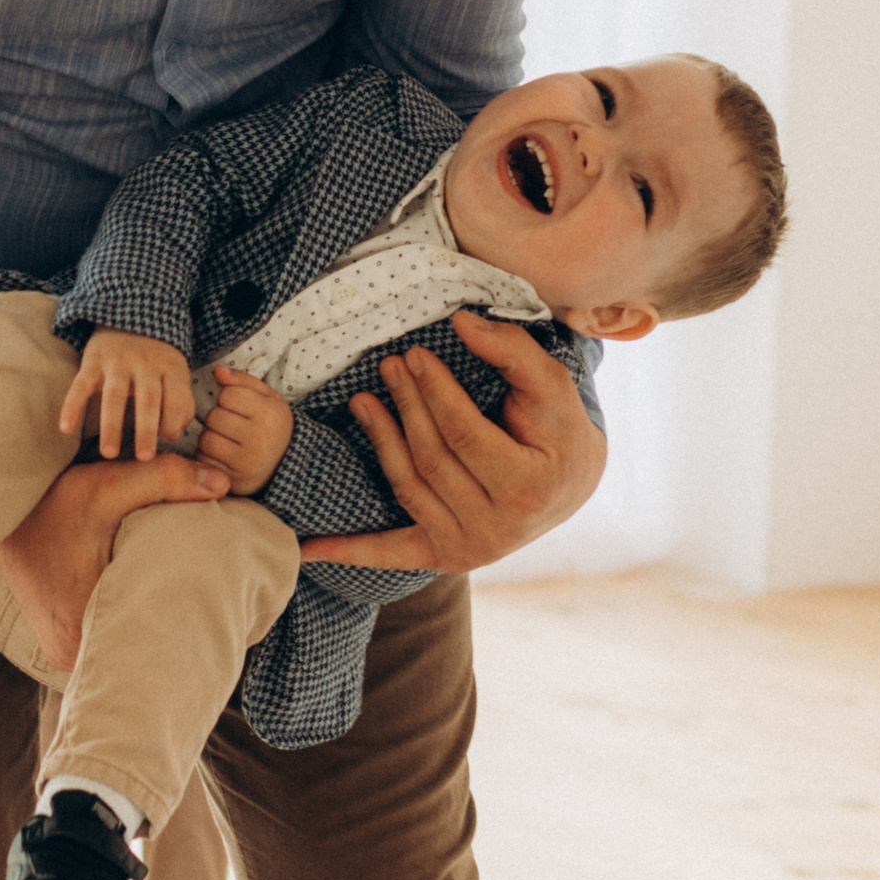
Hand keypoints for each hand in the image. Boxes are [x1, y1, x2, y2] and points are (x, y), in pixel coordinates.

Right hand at [0, 456, 230, 670]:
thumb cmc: (46, 505)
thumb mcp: (104, 486)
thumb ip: (163, 481)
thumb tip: (222, 482)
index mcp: (82, 634)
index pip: (156, 637)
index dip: (189, 610)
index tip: (214, 591)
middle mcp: (71, 658)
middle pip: (144, 644)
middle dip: (174, 614)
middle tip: (207, 588)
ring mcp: (67, 655)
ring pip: (128, 639)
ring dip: (150, 613)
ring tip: (176, 588)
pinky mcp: (66, 642)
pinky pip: (111, 635)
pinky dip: (131, 613)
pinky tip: (149, 591)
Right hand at [59, 327, 196, 461]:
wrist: (129, 313)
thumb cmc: (156, 356)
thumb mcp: (175, 371)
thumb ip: (182, 402)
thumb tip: (173, 434)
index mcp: (170, 366)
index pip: (177, 397)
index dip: (173, 420)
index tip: (167, 439)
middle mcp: (145, 363)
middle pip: (148, 400)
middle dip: (147, 430)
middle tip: (144, 458)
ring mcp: (117, 361)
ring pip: (114, 396)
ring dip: (112, 426)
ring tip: (109, 454)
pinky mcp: (92, 360)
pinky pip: (80, 386)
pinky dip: (72, 406)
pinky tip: (65, 429)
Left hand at [196, 366, 292, 496]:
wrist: (287, 464)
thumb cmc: (272, 425)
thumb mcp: (267, 397)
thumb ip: (242, 380)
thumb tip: (217, 371)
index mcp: (270, 415)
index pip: (227, 395)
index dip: (229, 398)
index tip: (241, 408)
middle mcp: (260, 441)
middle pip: (214, 417)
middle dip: (219, 418)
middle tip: (234, 425)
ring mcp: (246, 464)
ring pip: (206, 439)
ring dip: (212, 437)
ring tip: (229, 440)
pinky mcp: (233, 481)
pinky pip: (204, 460)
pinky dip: (209, 456)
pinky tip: (225, 455)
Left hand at [298, 310, 604, 573]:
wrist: (570, 486)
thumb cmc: (560, 429)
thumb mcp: (552, 386)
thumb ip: (513, 351)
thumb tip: (462, 322)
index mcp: (528, 488)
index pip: (465, 436)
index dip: (435, 394)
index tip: (416, 356)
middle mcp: (498, 529)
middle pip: (432, 460)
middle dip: (407, 408)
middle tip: (389, 366)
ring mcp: (470, 549)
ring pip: (409, 488)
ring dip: (380, 441)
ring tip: (363, 400)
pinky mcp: (446, 557)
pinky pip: (391, 555)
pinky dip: (349, 551)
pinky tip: (309, 547)